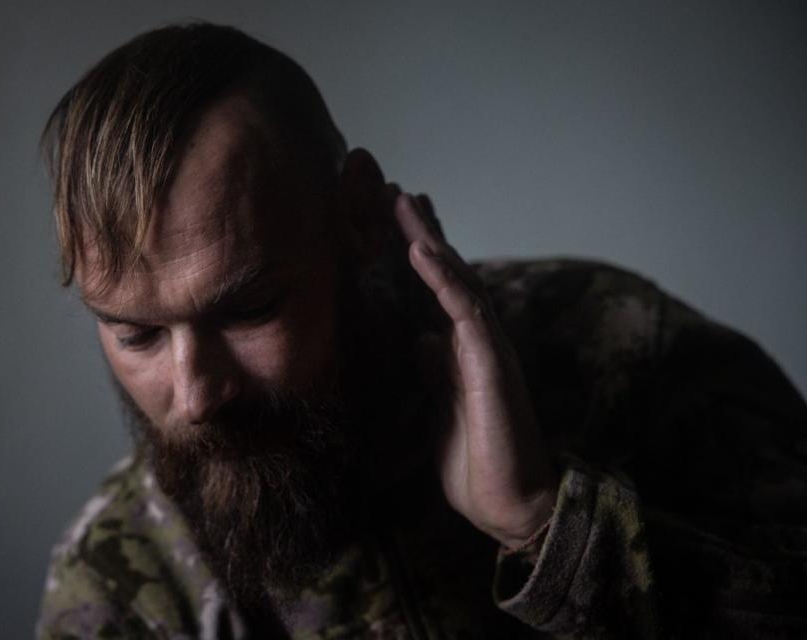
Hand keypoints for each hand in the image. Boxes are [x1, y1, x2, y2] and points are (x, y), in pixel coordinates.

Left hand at [393, 192, 559, 549]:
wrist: (511, 502)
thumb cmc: (476, 457)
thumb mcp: (440, 406)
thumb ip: (434, 370)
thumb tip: (421, 339)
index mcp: (458, 348)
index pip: (432, 288)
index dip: (411, 251)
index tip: (384, 217)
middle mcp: (473, 338)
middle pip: (444, 270)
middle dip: (417, 229)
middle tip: (388, 187)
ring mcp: (486, 347)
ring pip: (457, 278)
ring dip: (428, 237)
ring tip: (402, 200)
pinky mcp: (492, 363)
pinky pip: (466, 311)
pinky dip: (442, 278)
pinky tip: (422, 250)